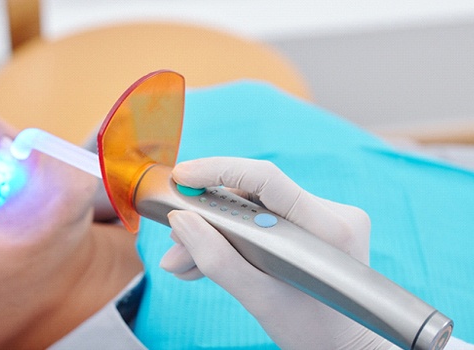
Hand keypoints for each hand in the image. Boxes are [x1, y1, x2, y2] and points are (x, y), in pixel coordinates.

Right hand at [160, 157, 394, 348]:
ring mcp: (325, 217)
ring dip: (216, 232)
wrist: (344, 345)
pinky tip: (206, 258)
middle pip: (254, 197)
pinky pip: (264, 220)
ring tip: (183, 261)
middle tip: (176, 242)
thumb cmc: (312, 329)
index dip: (218, 171)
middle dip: (208, 218)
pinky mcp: (314, 226)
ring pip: (255, 210)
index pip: (266, 178)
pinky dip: (235, 238)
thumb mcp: (260, 299)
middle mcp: (332, 213)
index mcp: (327, 228)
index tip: (182, 177)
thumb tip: (181, 221)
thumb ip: (217, 259)